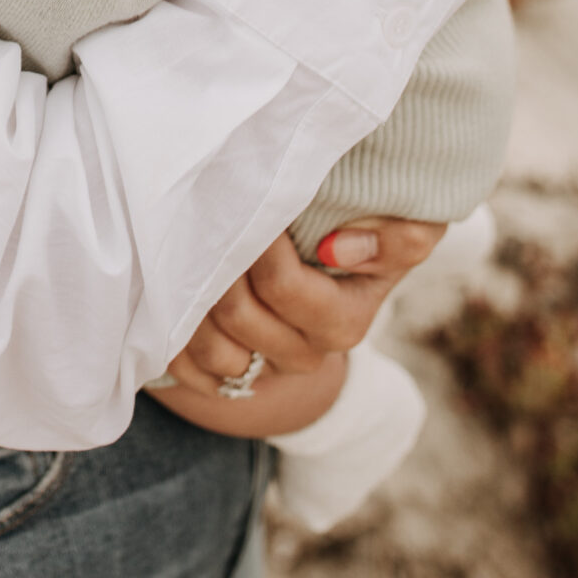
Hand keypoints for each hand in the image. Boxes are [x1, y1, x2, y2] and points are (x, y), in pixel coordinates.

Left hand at [160, 217, 445, 399]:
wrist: (328, 262)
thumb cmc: (366, 227)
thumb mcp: (404, 225)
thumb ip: (395, 237)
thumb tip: (334, 250)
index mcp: (345, 319)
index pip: (284, 287)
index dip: (259, 244)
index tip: (249, 199)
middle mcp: (306, 353)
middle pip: (238, 313)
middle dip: (218, 259)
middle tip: (209, 211)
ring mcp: (265, 370)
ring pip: (209, 346)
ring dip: (191, 295)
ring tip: (191, 245)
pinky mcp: (228, 378)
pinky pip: (185, 371)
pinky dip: (173, 335)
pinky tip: (176, 291)